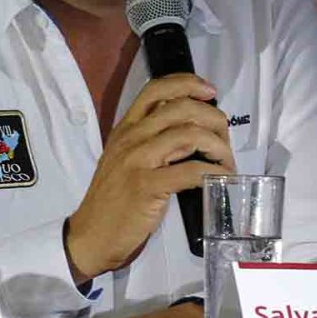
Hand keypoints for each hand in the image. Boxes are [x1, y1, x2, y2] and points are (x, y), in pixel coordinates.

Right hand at [65, 73, 233, 282]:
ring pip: (189, 135)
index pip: (156, 89)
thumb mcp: (125, 159)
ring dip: (218, 147)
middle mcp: (131, 137)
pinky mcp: (147, 186)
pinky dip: (213, 172)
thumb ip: (150, 140)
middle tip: (225, 140)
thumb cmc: (113, 199)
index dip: (188, 83)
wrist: (90, 234)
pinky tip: (220, 179)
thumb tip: (191, 130)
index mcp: (126, 128)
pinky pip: (190, 171)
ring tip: (226, 163)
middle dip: (214, 119)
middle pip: (181, 107)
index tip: (210, 92)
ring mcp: (137, 161)